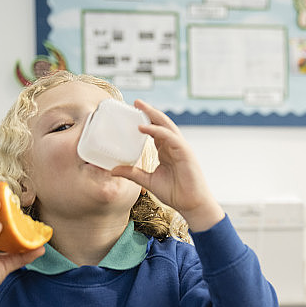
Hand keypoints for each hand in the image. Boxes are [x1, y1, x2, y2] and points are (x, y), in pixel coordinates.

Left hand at [111, 99, 223, 231]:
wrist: (192, 205)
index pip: (155, 131)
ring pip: (166, 126)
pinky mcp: (185, 153)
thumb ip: (132, 173)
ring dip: (153, 115)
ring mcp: (181, 148)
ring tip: (139, 106)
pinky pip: (170, 137)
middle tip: (134, 102)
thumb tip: (112, 169)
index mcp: (167, 151)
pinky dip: (157, 131)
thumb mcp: (148, 181)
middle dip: (149, 111)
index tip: (131, 113)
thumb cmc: (175, 193)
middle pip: (161, 123)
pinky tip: (143, 128)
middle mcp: (174, 146)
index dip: (145, 121)